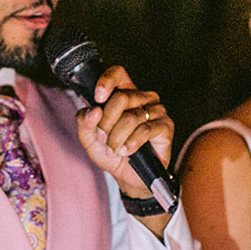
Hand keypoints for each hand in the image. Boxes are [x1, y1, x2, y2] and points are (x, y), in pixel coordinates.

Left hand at [74, 65, 172, 197]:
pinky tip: (126, 151)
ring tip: (113, 149)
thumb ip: (85, 122)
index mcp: (124, 93)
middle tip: (102, 138)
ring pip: (132, 116)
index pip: (118, 73)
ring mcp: (156, 111)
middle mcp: (142, 98)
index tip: (98, 97)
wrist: (127, 176)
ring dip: (117, 137)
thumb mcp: (89, 138)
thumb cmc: (110, 152)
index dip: (107, 82)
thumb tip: (93, 110)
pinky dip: (131, 143)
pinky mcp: (165, 126)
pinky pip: (145, 130)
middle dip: (106, 122)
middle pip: (122, 97)